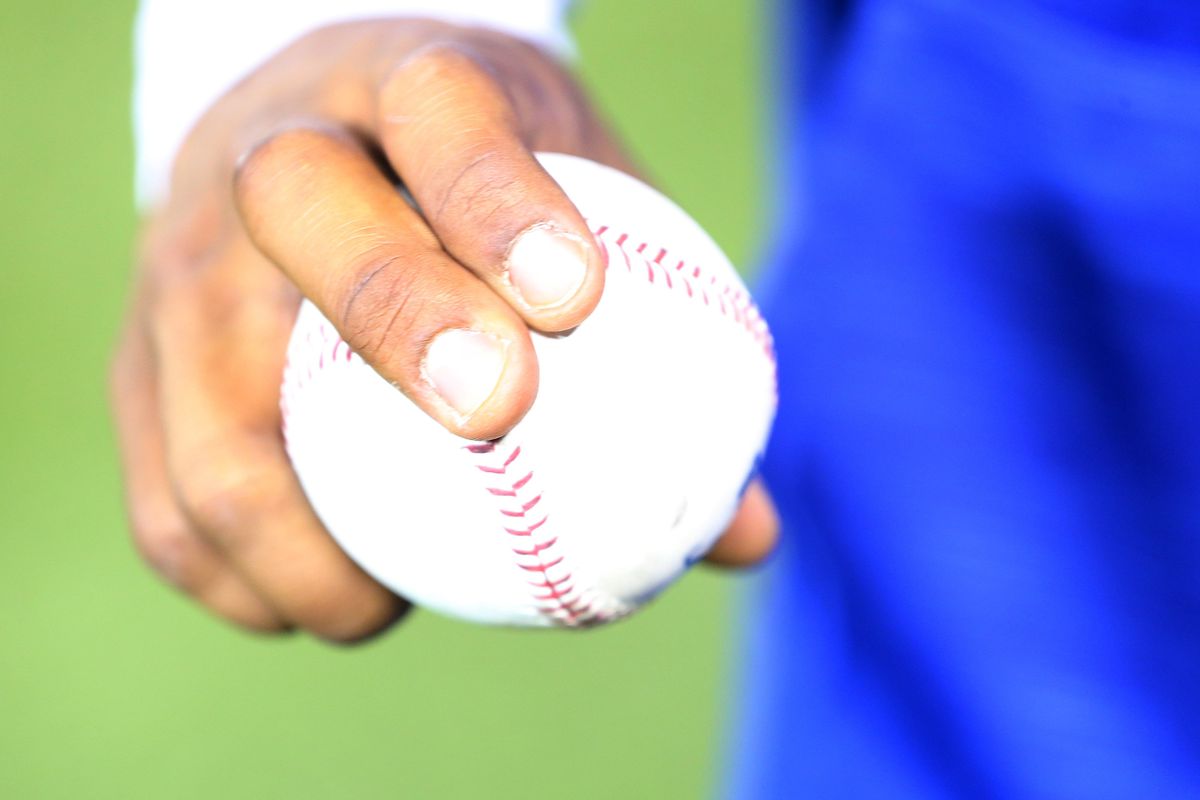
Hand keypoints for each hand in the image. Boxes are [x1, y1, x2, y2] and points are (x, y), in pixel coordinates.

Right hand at [110, 19, 776, 639]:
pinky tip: (329, 602)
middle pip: (304, 206)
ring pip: (204, 392)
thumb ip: (657, 365)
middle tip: (495, 418)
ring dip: (294, 525)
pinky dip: (240, 575)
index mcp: (400, 86)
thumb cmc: (480, 204)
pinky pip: (166, 497)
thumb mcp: (581, 227)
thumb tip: (744, 536)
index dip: (501, 200)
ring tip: (383, 605)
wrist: (321, 146)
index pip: (444, 112)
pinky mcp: (134, 365)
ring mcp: (181, 261)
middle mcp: (271, 153)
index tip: (579, 299)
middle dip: (397, 312)